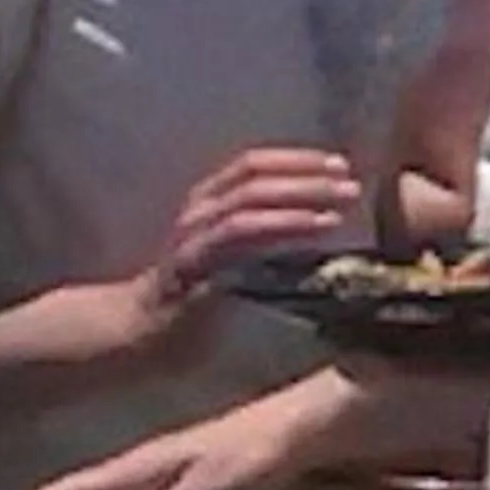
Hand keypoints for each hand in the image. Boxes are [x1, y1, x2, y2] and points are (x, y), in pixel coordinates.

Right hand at [144, 149, 360, 307]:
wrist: (141, 331)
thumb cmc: (196, 295)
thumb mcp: (233, 256)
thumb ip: (266, 236)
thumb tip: (323, 225)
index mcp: (208, 201)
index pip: (253, 164)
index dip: (297, 158)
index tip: (338, 163)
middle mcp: (199, 210)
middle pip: (254, 174)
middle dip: (307, 171)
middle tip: (349, 177)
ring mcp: (195, 234)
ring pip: (249, 198)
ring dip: (302, 194)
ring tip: (343, 199)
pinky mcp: (196, 263)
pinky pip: (241, 234)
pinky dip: (284, 224)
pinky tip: (317, 225)